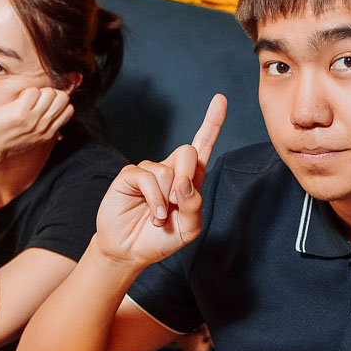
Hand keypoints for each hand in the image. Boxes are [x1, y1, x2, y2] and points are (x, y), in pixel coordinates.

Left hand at [0, 87, 73, 165]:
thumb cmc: (0, 142)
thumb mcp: (28, 139)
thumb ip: (40, 129)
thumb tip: (47, 118)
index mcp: (47, 134)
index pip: (68, 109)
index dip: (56, 101)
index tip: (41, 103)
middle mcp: (44, 127)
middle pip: (63, 99)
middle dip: (50, 93)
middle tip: (33, 99)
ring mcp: (33, 120)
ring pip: (51, 93)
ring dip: (38, 91)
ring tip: (24, 99)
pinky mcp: (20, 113)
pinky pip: (33, 91)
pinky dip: (25, 91)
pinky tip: (16, 99)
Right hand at [95, 94, 225, 268]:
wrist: (130, 251)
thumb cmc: (160, 239)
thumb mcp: (189, 229)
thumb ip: (194, 206)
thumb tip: (184, 181)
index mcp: (189, 179)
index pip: (202, 145)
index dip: (212, 123)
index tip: (220, 99)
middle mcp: (169, 170)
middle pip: (188, 152)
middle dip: (188, 177)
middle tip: (178, 202)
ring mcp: (148, 171)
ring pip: (168, 171)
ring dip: (167, 200)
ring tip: (159, 217)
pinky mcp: (130, 176)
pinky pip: (148, 178)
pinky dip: (155, 201)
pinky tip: (154, 215)